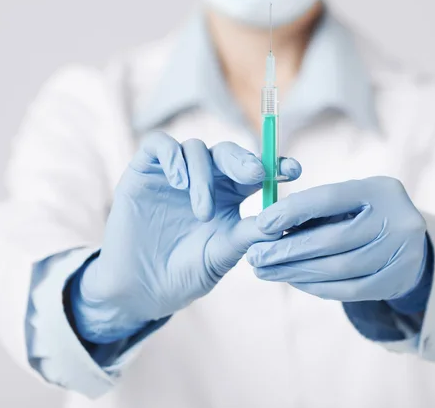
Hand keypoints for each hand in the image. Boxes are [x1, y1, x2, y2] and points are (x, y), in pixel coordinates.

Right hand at [70, 132, 300, 342]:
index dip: (275, 164)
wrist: (141, 290)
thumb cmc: (185, 274)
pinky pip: (159, 145)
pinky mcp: (144, 171)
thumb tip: (281, 219)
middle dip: (244, 160)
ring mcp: (174, 174)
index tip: (293, 170)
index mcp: (229, 196)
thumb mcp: (222, 256)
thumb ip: (248, 235)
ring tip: (203, 211)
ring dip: (204, 175)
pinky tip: (178, 181)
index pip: (256, 171)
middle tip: (255, 175)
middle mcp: (205, 179)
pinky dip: (172, 156)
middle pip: (228, 152)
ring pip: (196, 148)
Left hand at [247, 177, 426, 301]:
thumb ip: (315, 208)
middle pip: (333, 239)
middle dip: (287, 250)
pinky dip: (317, 287)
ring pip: (339, 268)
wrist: (409, 240)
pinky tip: (293, 281)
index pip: (329, 198)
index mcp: (379, 190)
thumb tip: (269, 225)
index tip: (261, 224)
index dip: (292, 211)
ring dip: (296, 272)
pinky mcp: (398, 280)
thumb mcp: (347, 199)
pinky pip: (350, 290)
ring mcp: (402, 253)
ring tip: (267, 271)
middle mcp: (397, 219)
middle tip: (255, 257)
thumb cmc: (364, 213)